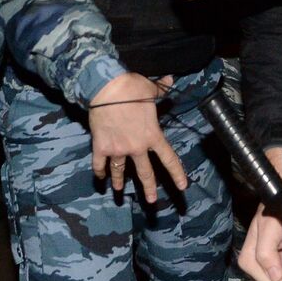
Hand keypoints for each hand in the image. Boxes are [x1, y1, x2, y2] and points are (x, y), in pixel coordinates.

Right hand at [88, 73, 186, 203]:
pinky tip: (99, 177)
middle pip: (145, 172)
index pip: (169, 158)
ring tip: (120, 192)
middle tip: (152, 201)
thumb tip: (170, 79)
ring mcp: (118, 149)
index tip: (182, 187)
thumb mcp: (151, 88)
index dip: (177, 173)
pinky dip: (99, 171)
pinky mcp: (101, 146)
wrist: (106, 88)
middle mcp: (136, 147)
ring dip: (120, 182)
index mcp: (152, 135)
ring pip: (120, 171)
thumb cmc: (131, 87)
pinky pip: (99, 163)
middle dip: (149, 188)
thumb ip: (161, 89)